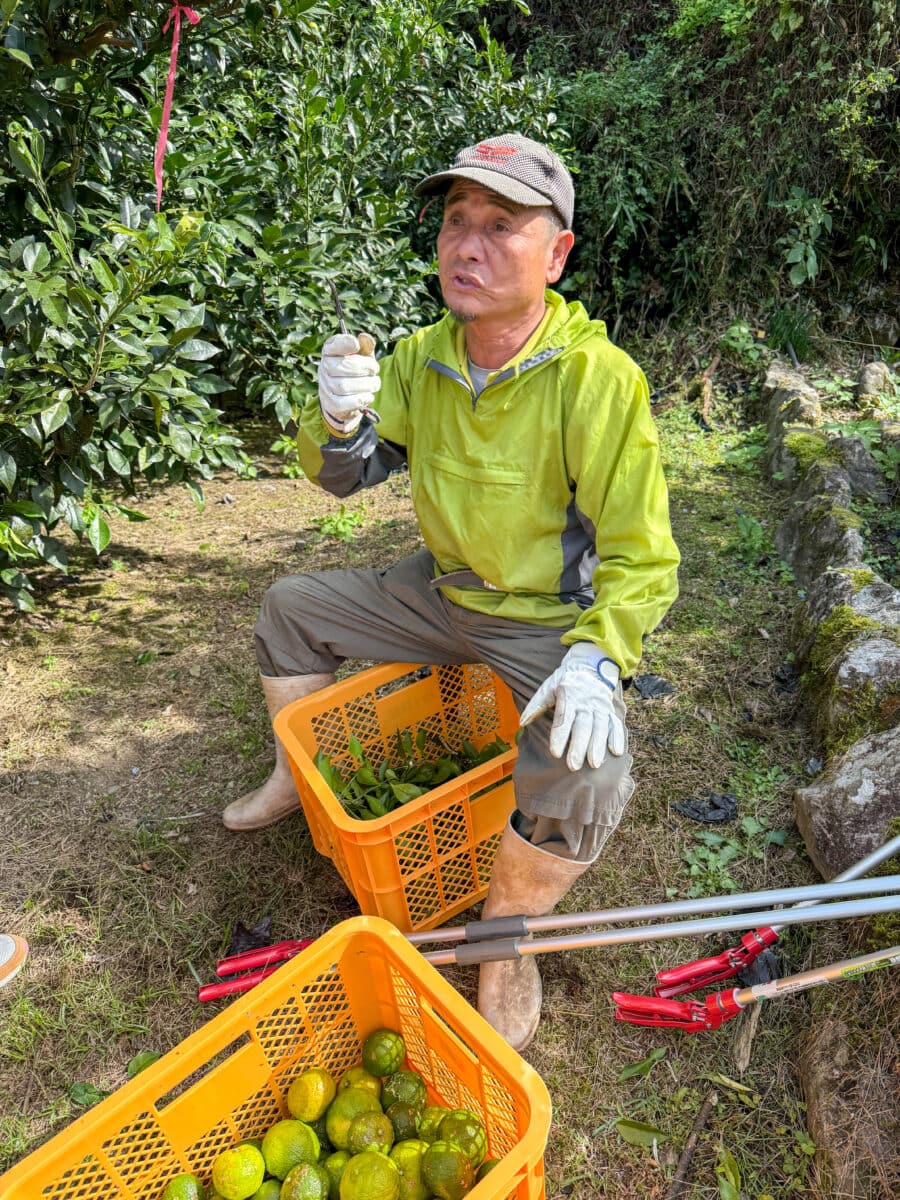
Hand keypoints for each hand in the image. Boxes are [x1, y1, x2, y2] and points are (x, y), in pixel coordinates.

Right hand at [317, 333, 380, 434]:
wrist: (344, 400)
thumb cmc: (354, 373)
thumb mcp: (362, 357)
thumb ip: (365, 347)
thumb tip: (366, 338)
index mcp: (330, 352)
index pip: (333, 344)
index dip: (345, 343)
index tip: (356, 345)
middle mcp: (324, 368)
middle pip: (343, 366)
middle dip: (365, 367)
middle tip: (375, 369)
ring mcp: (326, 387)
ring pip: (345, 386)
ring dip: (366, 384)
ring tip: (374, 383)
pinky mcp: (332, 404)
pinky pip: (346, 402)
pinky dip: (361, 399)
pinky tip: (369, 396)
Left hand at [519, 642, 625, 770]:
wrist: (589, 666)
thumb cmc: (564, 681)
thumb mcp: (548, 688)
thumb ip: (536, 705)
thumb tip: (522, 723)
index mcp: (568, 696)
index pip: (563, 718)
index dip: (559, 736)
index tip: (555, 753)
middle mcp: (586, 702)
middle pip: (583, 726)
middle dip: (579, 746)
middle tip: (573, 766)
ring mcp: (600, 706)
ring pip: (600, 727)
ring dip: (598, 747)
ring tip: (594, 764)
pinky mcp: (610, 710)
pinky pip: (615, 724)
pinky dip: (617, 737)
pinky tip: (616, 752)